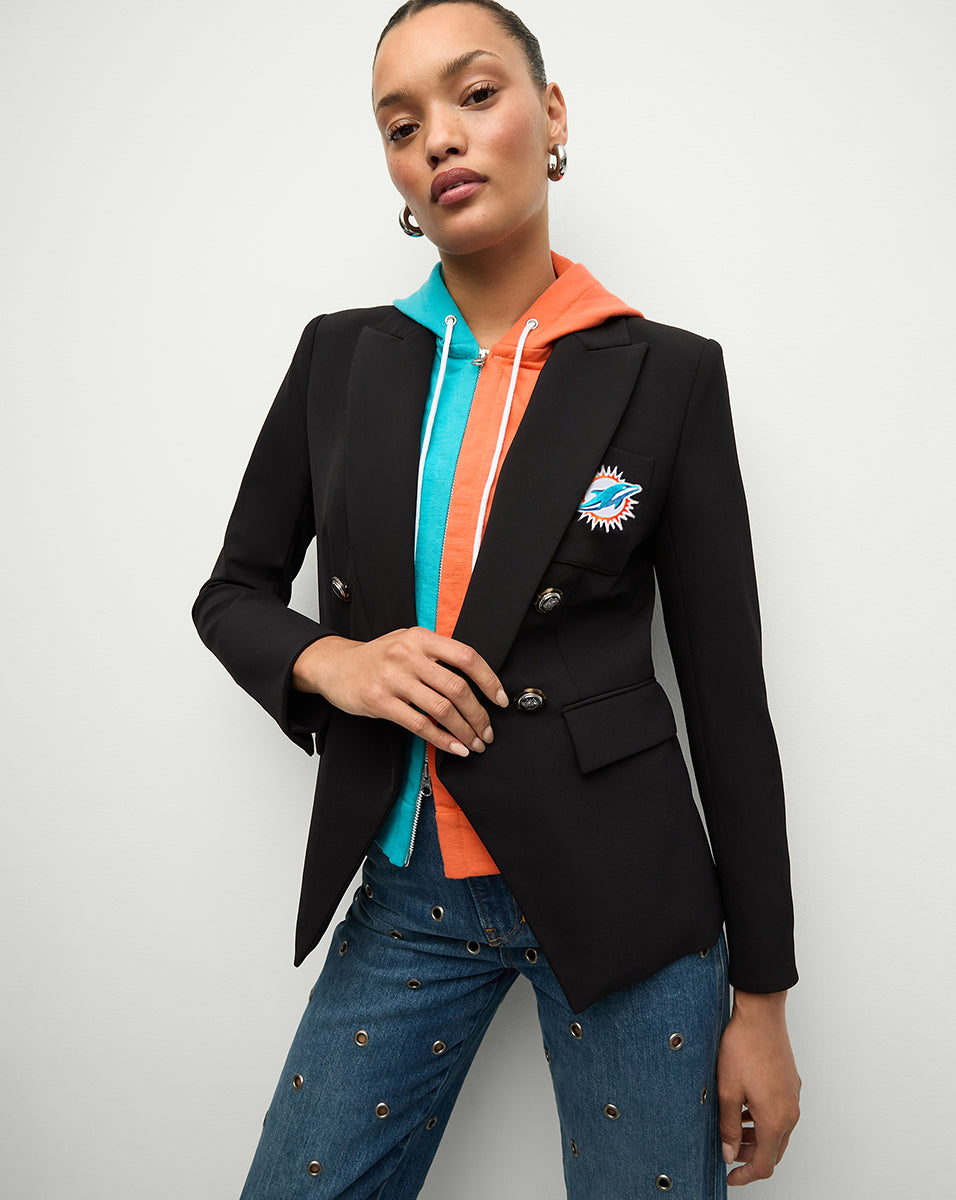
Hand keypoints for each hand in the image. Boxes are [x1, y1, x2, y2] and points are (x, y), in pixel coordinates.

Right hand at [292, 628, 507, 755]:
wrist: (335, 666)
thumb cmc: (378, 657)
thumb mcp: (409, 643)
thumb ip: (438, 655)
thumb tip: (477, 682)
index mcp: (421, 638)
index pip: (467, 657)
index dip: (489, 680)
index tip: (500, 700)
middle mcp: (408, 655)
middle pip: (457, 688)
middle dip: (479, 715)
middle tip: (487, 732)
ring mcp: (393, 678)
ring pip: (441, 709)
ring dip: (464, 731)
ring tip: (474, 743)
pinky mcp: (380, 701)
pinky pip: (419, 725)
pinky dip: (441, 739)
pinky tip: (453, 747)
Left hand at [717, 990, 800, 1185]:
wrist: (761, 1014)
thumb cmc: (743, 1046)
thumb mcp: (727, 1090)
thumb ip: (729, 1126)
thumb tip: (729, 1152)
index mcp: (775, 1119)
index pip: (765, 1164)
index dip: (745, 1175)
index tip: (730, 1176)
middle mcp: (790, 1111)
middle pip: (774, 1151)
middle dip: (751, 1156)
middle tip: (728, 1150)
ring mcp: (792, 1096)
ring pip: (778, 1132)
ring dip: (758, 1138)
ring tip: (733, 1128)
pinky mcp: (790, 1083)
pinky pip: (781, 1113)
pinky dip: (764, 1120)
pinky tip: (745, 1107)